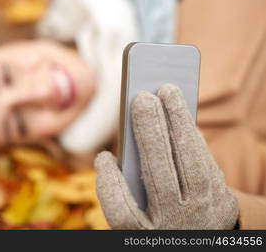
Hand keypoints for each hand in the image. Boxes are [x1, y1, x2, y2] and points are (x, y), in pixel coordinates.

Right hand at [95, 84, 237, 228]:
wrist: (197, 239)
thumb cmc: (153, 220)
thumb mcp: (134, 216)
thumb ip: (120, 190)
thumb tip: (117, 150)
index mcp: (144, 235)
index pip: (122, 214)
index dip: (110, 184)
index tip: (104, 157)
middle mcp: (175, 227)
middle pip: (160, 179)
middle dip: (151, 135)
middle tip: (143, 98)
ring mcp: (204, 215)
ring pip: (191, 166)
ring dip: (179, 124)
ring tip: (167, 90)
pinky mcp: (223, 201)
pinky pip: (207, 164)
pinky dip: (192, 135)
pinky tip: (180, 113)